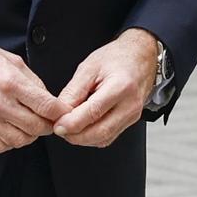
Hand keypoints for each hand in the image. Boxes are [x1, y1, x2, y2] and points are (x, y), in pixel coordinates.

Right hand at [0, 34, 62, 153]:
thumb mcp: (13, 61)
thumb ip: (34, 82)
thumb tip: (49, 102)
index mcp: (11, 82)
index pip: (47, 107)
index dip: (60, 113)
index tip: (62, 113)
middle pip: (36, 127)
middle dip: (48, 126)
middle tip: (48, 121)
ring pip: (20, 140)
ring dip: (30, 136)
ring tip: (29, 126)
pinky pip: (0, 146)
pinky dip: (11, 142)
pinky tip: (11, 131)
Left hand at [52, 29, 157, 147]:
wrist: (139, 57)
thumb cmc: (115, 58)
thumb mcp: (88, 68)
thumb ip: (73, 92)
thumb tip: (60, 114)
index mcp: (121, 87)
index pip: (94, 112)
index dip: (72, 123)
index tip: (57, 125)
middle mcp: (130, 105)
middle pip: (100, 132)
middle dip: (75, 136)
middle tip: (59, 129)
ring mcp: (133, 115)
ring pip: (104, 139)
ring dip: (82, 138)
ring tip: (68, 126)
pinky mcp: (130, 121)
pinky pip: (108, 137)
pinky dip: (92, 137)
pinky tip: (82, 127)